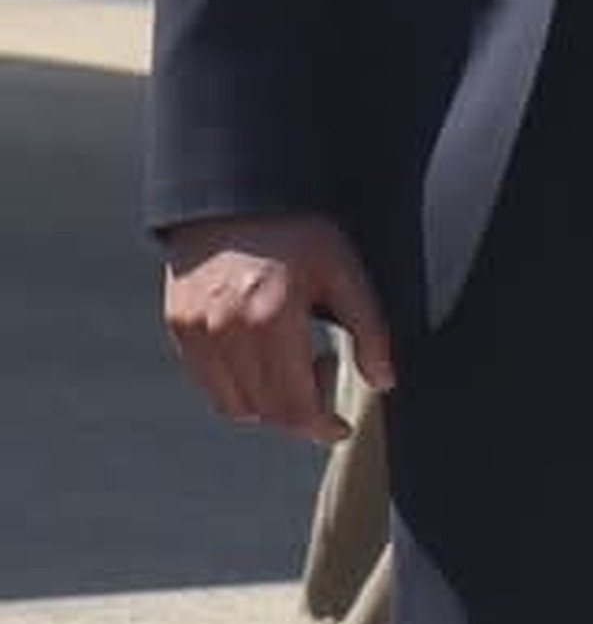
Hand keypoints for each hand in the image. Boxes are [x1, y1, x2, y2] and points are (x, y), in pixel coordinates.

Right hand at [162, 211, 389, 445]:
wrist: (234, 196)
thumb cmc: (297, 231)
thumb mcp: (346, 272)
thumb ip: (369, 330)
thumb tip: (384, 381)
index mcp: (271, 318)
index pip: (292, 405)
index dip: (320, 427)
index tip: (339, 427)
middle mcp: (226, 330)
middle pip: (264, 411)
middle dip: (301, 412)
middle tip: (325, 373)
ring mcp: (196, 331)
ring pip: (234, 404)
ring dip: (269, 404)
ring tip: (295, 361)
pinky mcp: (178, 327)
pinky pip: (210, 382)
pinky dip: (240, 386)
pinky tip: (266, 354)